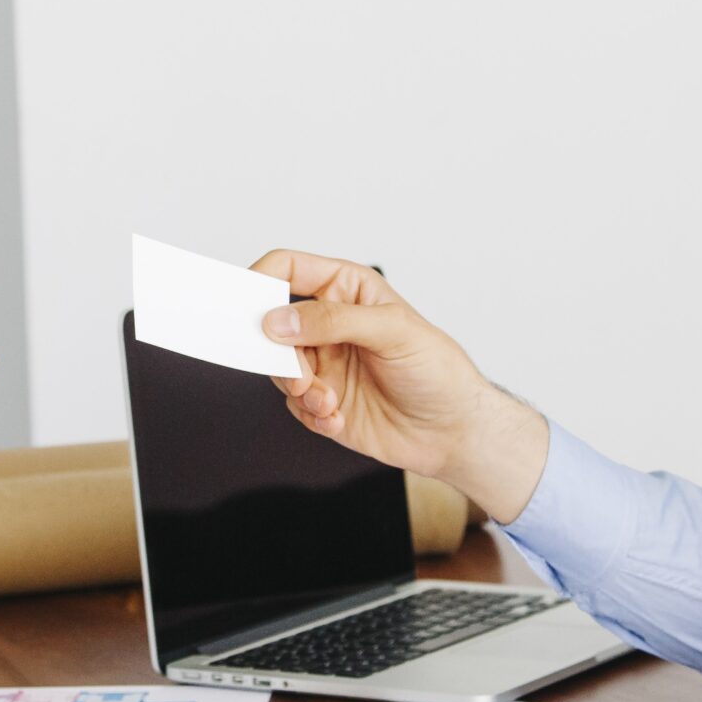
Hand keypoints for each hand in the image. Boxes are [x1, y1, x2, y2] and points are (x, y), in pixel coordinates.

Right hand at [252, 250, 549, 522]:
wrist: (453, 431)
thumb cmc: (437, 370)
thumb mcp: (393, 331)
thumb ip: (333, 320)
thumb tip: (279, 320)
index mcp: (346, 290)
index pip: (289, 270)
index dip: (261, 279)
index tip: (248, 304)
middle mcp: (329, 324)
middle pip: (273, 325)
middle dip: (279, 352)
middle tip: (297, 373)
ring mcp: (324, 363)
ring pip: (280, 368)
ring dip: (298, 388)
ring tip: (326, 401)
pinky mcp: (323, 401)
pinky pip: (294, 405)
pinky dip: (311, 414)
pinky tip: (338, 418)